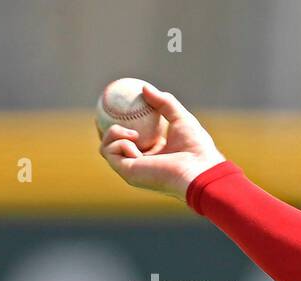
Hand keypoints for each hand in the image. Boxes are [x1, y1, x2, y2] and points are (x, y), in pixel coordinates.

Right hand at [96, 84, 225, 200]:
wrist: (198, 170)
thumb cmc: (196, 147)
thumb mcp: (181, 118)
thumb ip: (164, 102)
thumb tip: (144, 87)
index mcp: (155, 154)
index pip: (133, 139)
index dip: (122, 125)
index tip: (115, 108)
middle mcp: (142, 163)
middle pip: (113, 146)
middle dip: (105, 130)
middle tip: (101, 113)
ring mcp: (133, 170)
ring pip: (106, 148)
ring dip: (112, 133)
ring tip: (133, 132)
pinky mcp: (127, 174)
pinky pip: (110, 152)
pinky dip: (120, 143)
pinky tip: (136, 143)